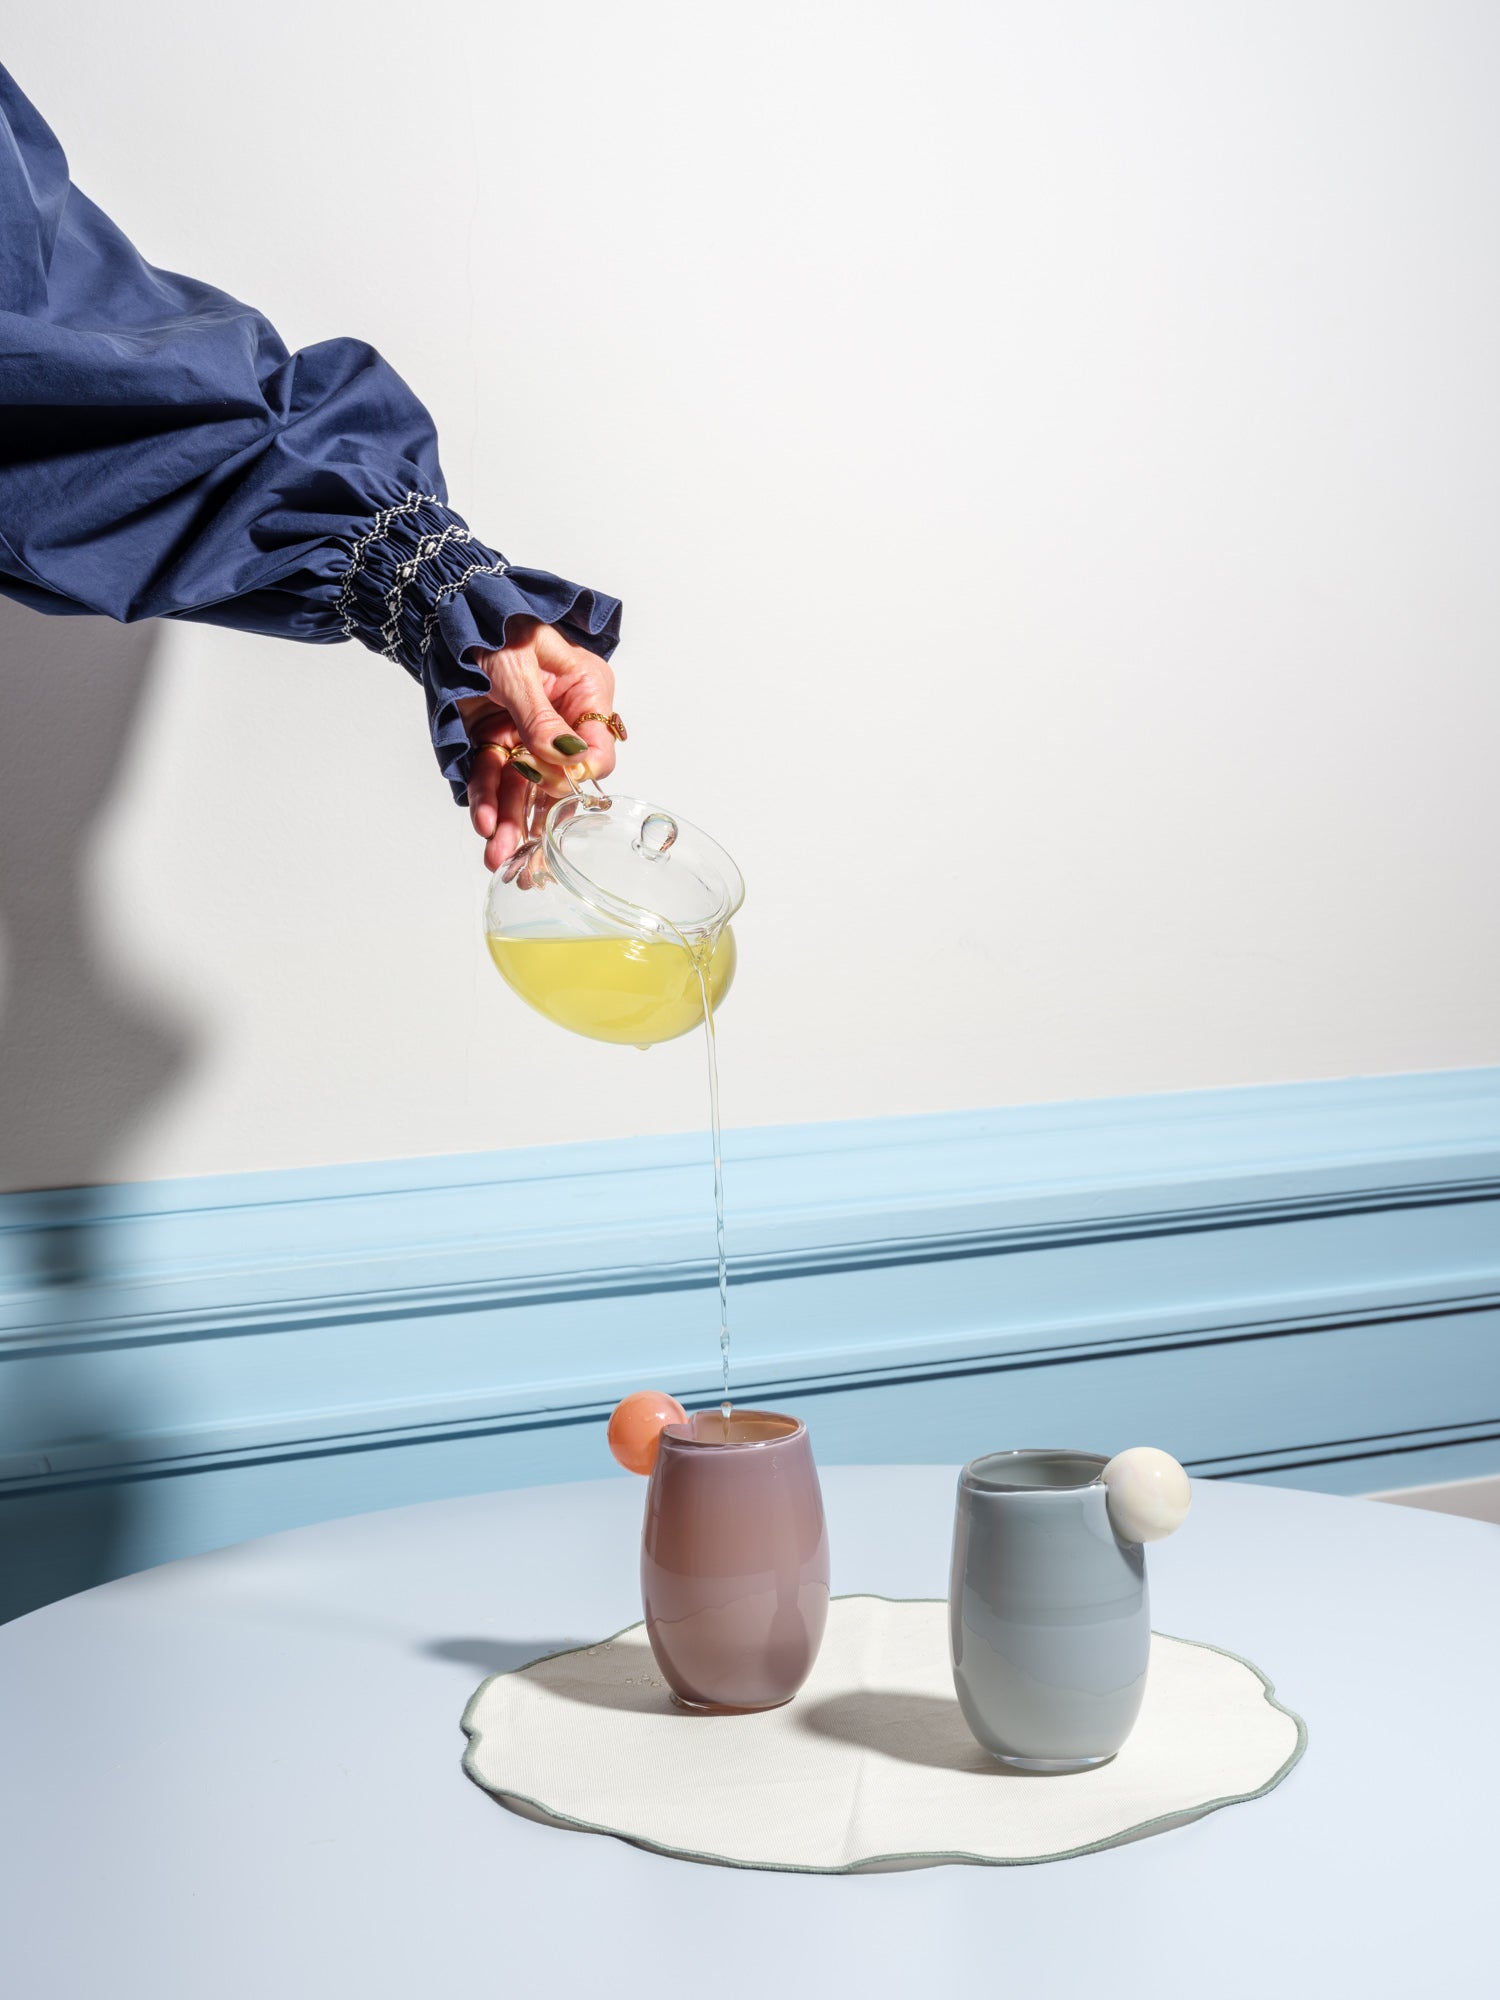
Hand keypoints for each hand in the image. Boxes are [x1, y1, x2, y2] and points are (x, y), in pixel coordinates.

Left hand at [460, 620, 619, 871]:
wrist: (438, 612)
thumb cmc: (487, 620)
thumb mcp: (515, 663)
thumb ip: (538, 716)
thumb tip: (568, 760)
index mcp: (584, 691)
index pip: (596, 749)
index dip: (579, 775)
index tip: (559, 789)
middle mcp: (560, 719)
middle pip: (559, 780)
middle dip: (542, 820)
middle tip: (531, 861)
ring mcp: (526, 734)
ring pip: (524, 788)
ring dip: (513, 823)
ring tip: (500, 857)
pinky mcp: (495, 742)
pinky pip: (493, 778)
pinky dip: (487, 801)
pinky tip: (485, 823)